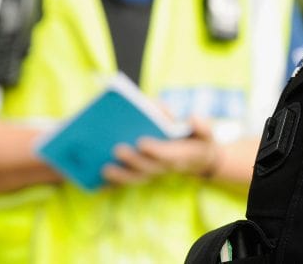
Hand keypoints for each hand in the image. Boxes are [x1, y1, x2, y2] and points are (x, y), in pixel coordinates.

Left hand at [102, 117, 219, 185]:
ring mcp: (153, 173)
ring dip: (120, 176)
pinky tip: (98, 182)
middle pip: (147, 168)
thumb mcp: (205, 132)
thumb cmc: (197, 140)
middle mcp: (164, 168)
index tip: (142, 142)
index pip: (167, 155)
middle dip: (132, 161)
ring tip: (104, 169)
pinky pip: (128, 182)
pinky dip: (113, 184)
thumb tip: (191, 118)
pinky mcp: (143, 175)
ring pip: (135, 178)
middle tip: (117, 149)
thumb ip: (201, 126)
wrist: (197, 159)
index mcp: (180, 156)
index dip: (155, 150)